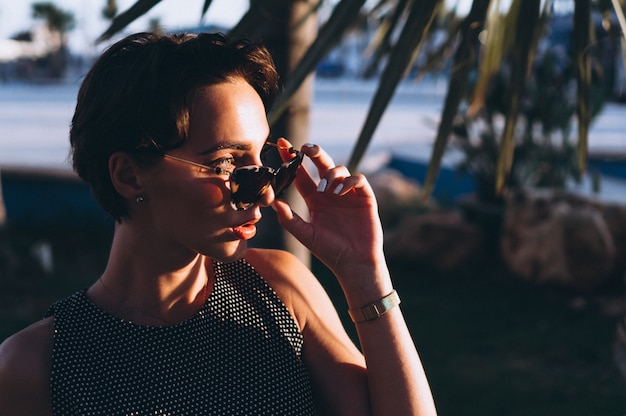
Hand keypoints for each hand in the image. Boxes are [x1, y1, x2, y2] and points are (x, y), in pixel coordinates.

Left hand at [271, 138, 388, 291]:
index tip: (282, 145)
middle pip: (321, 164)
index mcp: (315, 199)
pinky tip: (341, 191)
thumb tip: (273, 202)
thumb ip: (289, 219)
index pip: (301, 175)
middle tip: (305, 148)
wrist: (354, 264)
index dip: (292, 160)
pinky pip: (359, 179)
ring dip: (331, 174)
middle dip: (314, 152)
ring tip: (327, 190)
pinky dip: (350, 180)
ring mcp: (348, 194)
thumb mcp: (306, 235)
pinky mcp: (365, 198)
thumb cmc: (329, 251)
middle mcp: (331, 193)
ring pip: (340, 169)